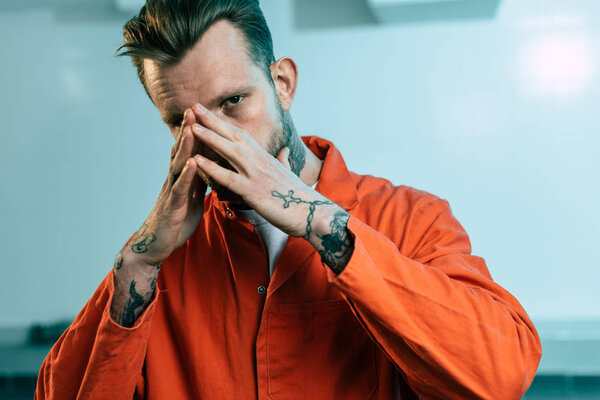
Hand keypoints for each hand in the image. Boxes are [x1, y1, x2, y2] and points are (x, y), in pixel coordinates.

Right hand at [128, 108, 207, 265]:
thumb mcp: (192, 197)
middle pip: (182, 151)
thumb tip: (211, 168)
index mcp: (182, 177)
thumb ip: (199, 181)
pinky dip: (186, 175)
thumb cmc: (176, 220)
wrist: (157, 244)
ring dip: (186, 146)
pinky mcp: (172, 206)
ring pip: (178, 165)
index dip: (196, 132)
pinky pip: (180, 188)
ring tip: (193, 128)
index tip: (204, 112)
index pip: (190, 150)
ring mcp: (171, 191)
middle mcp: (174, 180)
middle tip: (194, 108)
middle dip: (189, 130)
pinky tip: (192, 163)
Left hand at [190, 103, 337, 238]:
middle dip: (213, 121)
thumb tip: (283, 150)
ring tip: (191, 127)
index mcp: (266, 157)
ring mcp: (257, 175)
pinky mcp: (254, 192)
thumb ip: (283, 160)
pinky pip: (229, 178)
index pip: (242, 134)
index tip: (209, 112)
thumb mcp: (289, 173)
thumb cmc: (299, 196)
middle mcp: (260, 161)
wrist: (312, 213)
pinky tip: (197, 162)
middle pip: (233, 136)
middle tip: (193, 106)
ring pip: (230, 152)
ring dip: (210, 139)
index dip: (224, 123)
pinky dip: (213, 169)